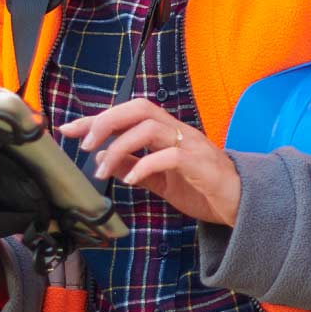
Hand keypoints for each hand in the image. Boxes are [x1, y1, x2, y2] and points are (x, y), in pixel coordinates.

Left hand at [62, 98, 240, 226]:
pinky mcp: (200, 164)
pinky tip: (131, 180)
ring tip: (102, 170)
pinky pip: (169, 155)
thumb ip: (133, 166)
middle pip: (139, 108)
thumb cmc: (202, 188)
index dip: (97, 119)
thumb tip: (100, 158)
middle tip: (83, 144)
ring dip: (119, 146)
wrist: (242, 204)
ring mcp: (191, 145)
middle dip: (107, 121)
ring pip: (150, 127)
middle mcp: (178, 131)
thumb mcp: (159, 179)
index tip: (68, 129)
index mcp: (167, 132)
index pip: (128, 114)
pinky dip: (145, 165)